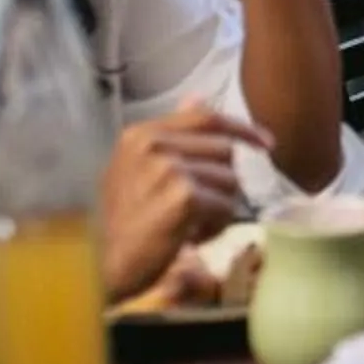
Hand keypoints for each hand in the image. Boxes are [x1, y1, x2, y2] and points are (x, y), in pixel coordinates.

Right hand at [97, 103, 272, 300]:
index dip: (242, 128)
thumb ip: (171, 135)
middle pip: (225, 152)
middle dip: (223, 184)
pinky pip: (227, 207)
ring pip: (230, 182)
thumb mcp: (137, 169)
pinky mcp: (184, 197)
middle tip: (200, 213)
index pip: (206, 117)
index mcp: (141, 134)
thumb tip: (198, 97)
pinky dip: (216, 228)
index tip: (267, 143)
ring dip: (220, 210)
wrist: (96, 266)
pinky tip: (190, 238)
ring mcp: (168, 168)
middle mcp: (153, 144)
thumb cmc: (120, 224)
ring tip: (190, 227)